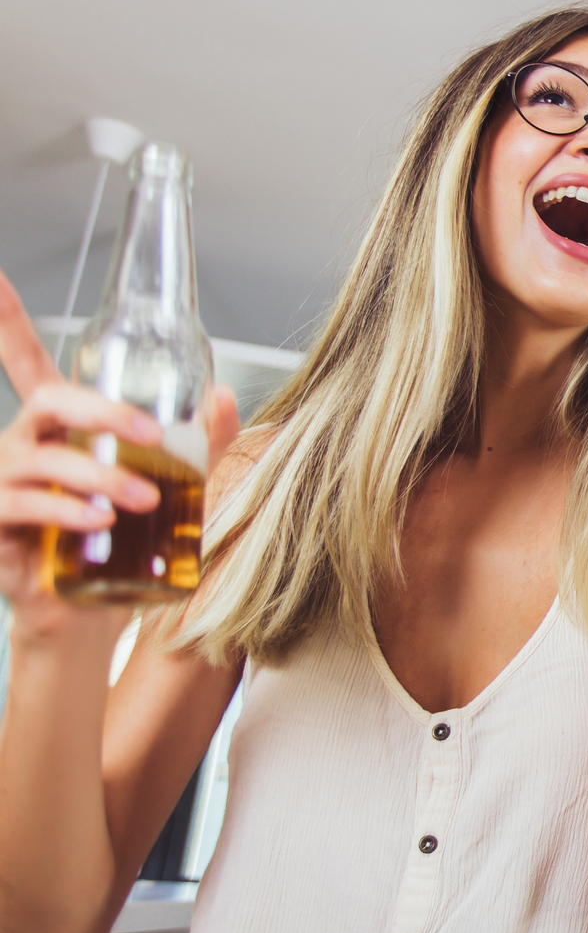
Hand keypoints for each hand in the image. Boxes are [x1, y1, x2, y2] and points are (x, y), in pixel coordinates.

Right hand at [0, 271, 237, 635]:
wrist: (90, 613)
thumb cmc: (122, 538)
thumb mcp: (168, 482)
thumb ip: (198, 441)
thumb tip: (222, 397)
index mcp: (60, 424)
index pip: (24, 360)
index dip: (6, 320)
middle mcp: (25, 444)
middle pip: (46, 399)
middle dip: (100, 408)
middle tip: (151, 432)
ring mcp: (6, 483)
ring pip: (39, 458)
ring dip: (97, 474)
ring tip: (142, 498)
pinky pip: (20, 505)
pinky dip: (64, 510)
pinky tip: (99, 519)